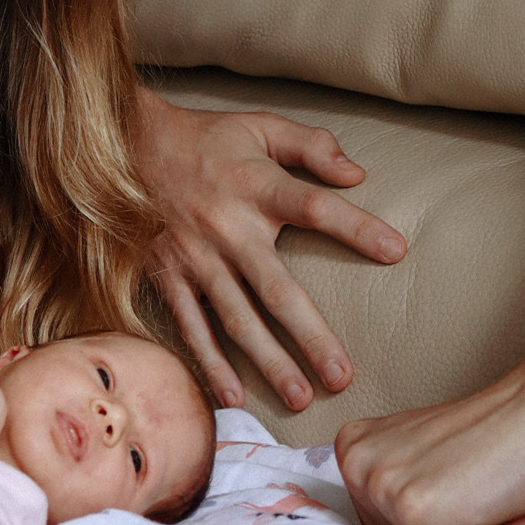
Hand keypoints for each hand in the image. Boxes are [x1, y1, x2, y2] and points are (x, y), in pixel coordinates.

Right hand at [137, 93, 406, 413]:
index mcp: (257, 186)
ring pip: (236, 319)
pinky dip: (209, 362)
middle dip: (311, 336)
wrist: (129, 144)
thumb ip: (311, 146)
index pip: (314, 206)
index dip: (355, 227)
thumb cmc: (207, 139)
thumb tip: (357, 175)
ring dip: (267, 361)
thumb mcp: (261, 126)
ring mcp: (196, 257)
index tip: (395, 250)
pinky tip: (233, 396)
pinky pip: (190, 325)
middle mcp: (228, 228)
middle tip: (342, 377)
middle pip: (276, 289)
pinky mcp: (168, 274)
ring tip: (299, 398)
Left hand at [332, 355, 524, 524]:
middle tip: (486, 487)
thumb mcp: (427, 456)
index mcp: (355, 451)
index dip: (438, 518)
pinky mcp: (421, 516)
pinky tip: (512, 507)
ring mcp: (387, 491)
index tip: (465, 479)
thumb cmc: (506, 430)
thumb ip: (404, 487)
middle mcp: (360, 468)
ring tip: (498, 493)